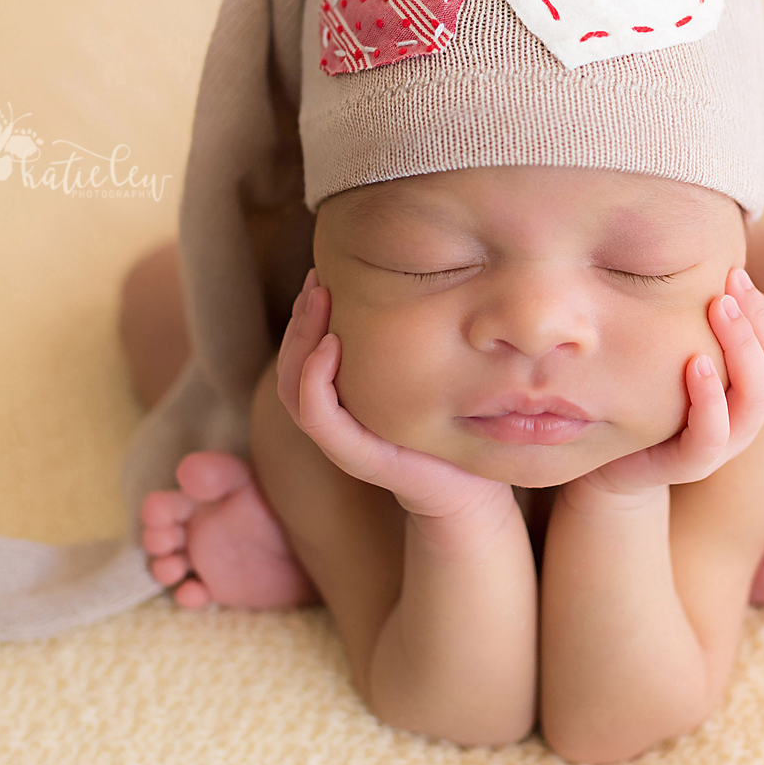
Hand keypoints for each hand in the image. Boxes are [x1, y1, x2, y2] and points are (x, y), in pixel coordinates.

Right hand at [277, 270, 516, 521]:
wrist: (473, 488)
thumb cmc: (455, 429)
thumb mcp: (430, 374)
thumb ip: (409, 342)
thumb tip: (419, 280)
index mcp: (343, 401)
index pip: (300, 353)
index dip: (303, 314)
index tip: (321, 276)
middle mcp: (334, 419)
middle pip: (289, 363)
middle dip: (299, 317)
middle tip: (316, 280)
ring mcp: (341, 439)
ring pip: (292, 386)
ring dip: (300, 339)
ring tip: (319, 301)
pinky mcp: (357, 456)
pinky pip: (317, 416)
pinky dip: (314, 379)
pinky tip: (332, 344)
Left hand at [580, 267, 763, 496]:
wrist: (610, 464)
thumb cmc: (645, 398)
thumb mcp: (673, 353)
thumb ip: (694, 324)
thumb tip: (700, 261)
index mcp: (747, 392)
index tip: (736, 273)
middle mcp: (744, 418)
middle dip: (758, 321)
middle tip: (731, 284)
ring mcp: (722, 445)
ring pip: (755, 399)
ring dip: (742, 349)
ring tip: (720, 310)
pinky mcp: (689, 464)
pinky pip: (712, 435)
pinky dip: (709, 397)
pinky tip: (695, 361)